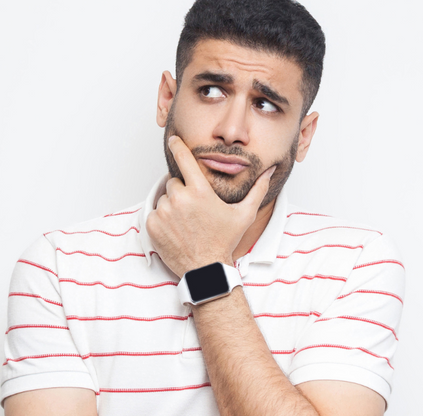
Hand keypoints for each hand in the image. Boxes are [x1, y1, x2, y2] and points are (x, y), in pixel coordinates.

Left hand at [146, 135, 275, 276]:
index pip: (184, 158)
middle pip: (174, 182)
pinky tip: (177, 230)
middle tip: (194, 209)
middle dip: (182, 191)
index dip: (177, 146)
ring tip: (187, 222)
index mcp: (200, 191)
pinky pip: (155, 213)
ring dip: (173, 206)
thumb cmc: (224, 242)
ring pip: (165, 198)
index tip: (173, 140)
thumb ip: (257, 190)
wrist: (206, 268)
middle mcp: (180, 199)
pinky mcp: (153, 225)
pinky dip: (163, 219)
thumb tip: (269, 171)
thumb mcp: (244, 214)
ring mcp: (165, 212)